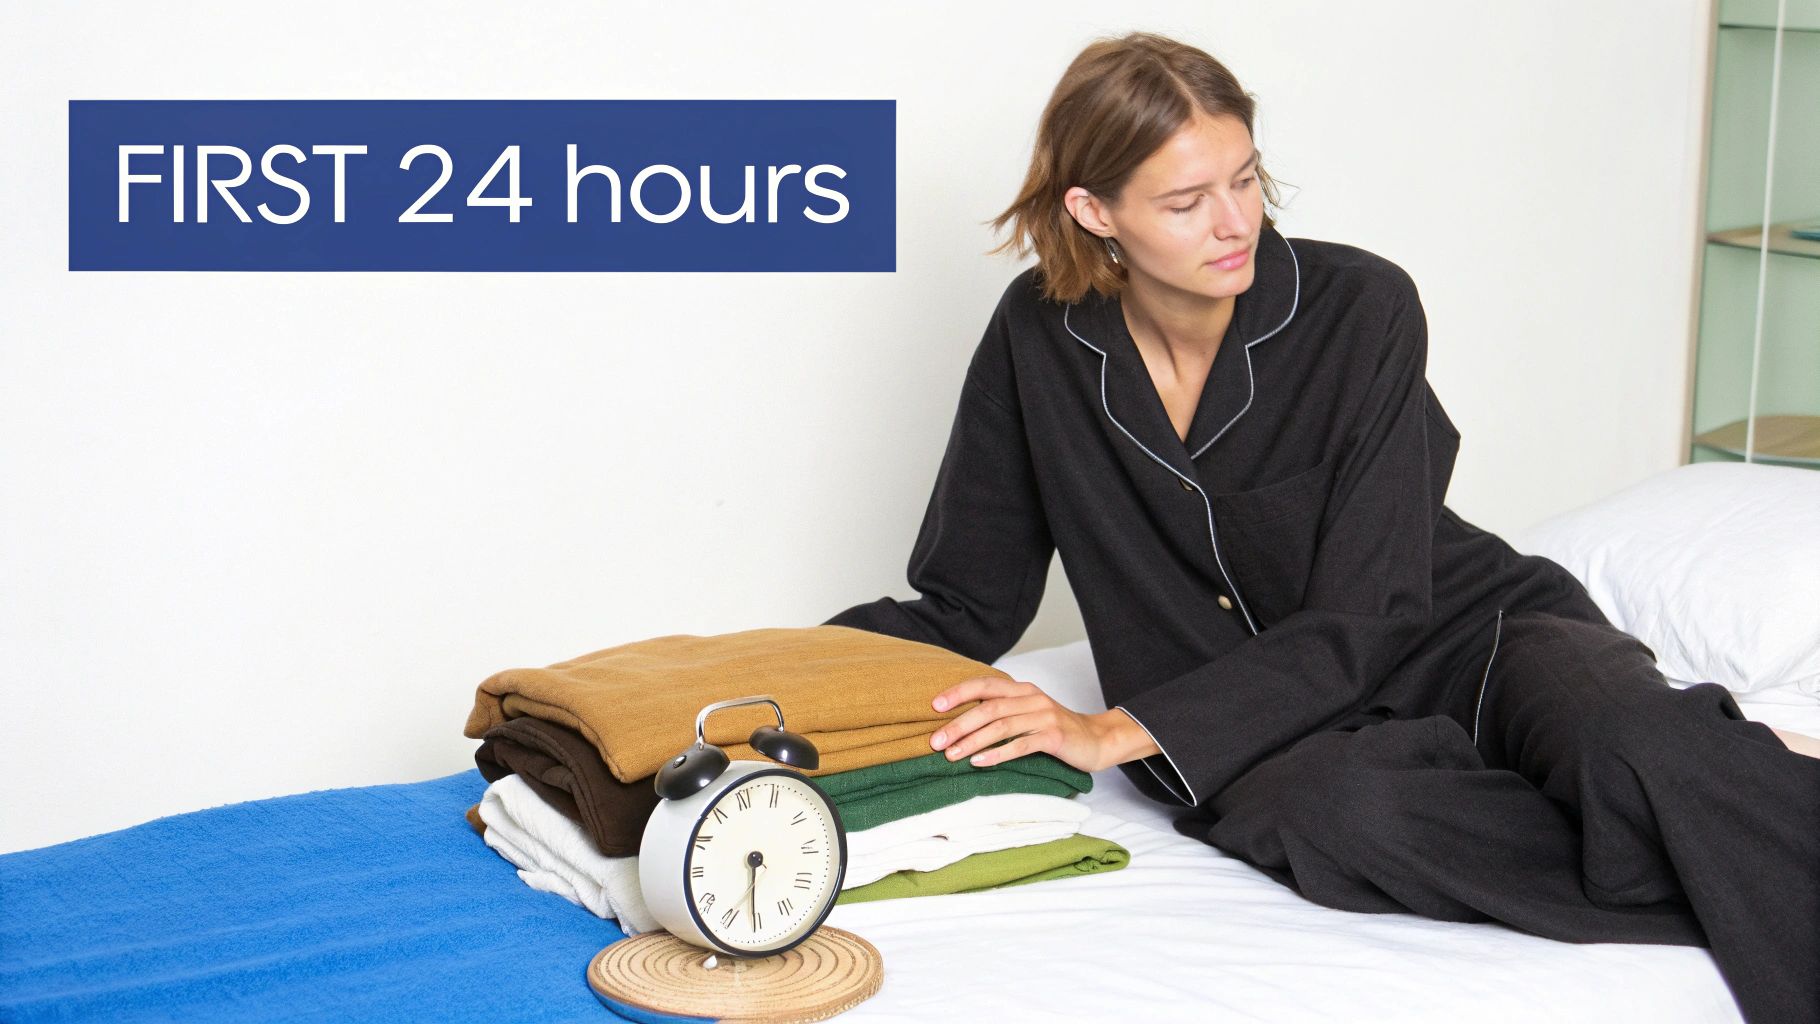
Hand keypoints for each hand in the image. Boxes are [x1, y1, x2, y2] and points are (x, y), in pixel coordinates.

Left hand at [929, 676, 1110, 772]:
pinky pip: (1021, 745)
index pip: (985, 685)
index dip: (958, 693)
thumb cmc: (1054, 730)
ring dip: (973, 741)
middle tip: (935, 742)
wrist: (1096, 740)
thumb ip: (1001, 712)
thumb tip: (958, 723)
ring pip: (1002, 725)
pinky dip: (998, 753)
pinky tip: (979, 762)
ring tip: (951, 755)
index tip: (934, 706)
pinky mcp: (1054, 736)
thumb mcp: (1027, 714)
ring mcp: (1044, 716)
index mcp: (1022, 689)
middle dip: (959, 724)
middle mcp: (1032, 698)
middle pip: (989, 707)